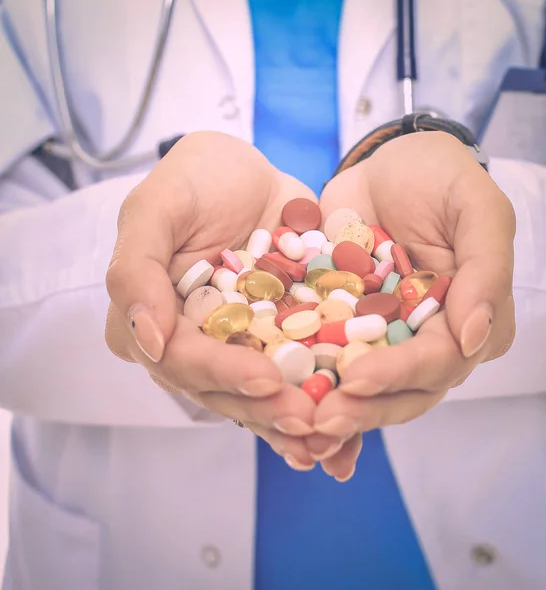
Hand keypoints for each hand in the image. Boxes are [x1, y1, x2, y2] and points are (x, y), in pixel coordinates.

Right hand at [105, 132, 320, 467]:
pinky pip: (295, 372)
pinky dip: (318, 397)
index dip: (219, 373)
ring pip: (260, 392)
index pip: (179, 358)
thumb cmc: (194, 178)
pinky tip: (346, 429)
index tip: (264, 381)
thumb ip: (136, 269)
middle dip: (264, 408)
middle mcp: (191, 341)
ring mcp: (236, 343)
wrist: (249, 169)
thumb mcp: (156, 207)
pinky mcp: (276, 336)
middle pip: (223, 387)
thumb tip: (147, 341)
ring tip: (332, 439)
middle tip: (309, 422)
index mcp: (151, 318)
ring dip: (294, 419)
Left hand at [308, 131, 515, 478]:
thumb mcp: (476, 210)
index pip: (440, 361)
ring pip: (362, 385)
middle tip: (322, 421)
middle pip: (401, 389)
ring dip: (333, 410)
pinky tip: (279, 408)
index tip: (359, 380)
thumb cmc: (440, 178)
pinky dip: (306, 385)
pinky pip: (323, 358)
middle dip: (364, 408)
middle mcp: (425, 338)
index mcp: (467, 320)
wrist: (387, 163)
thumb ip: (485, 270)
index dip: (402, 375)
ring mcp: (381, 336)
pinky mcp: (341, 325)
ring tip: (300, 428)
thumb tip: (474, 338)